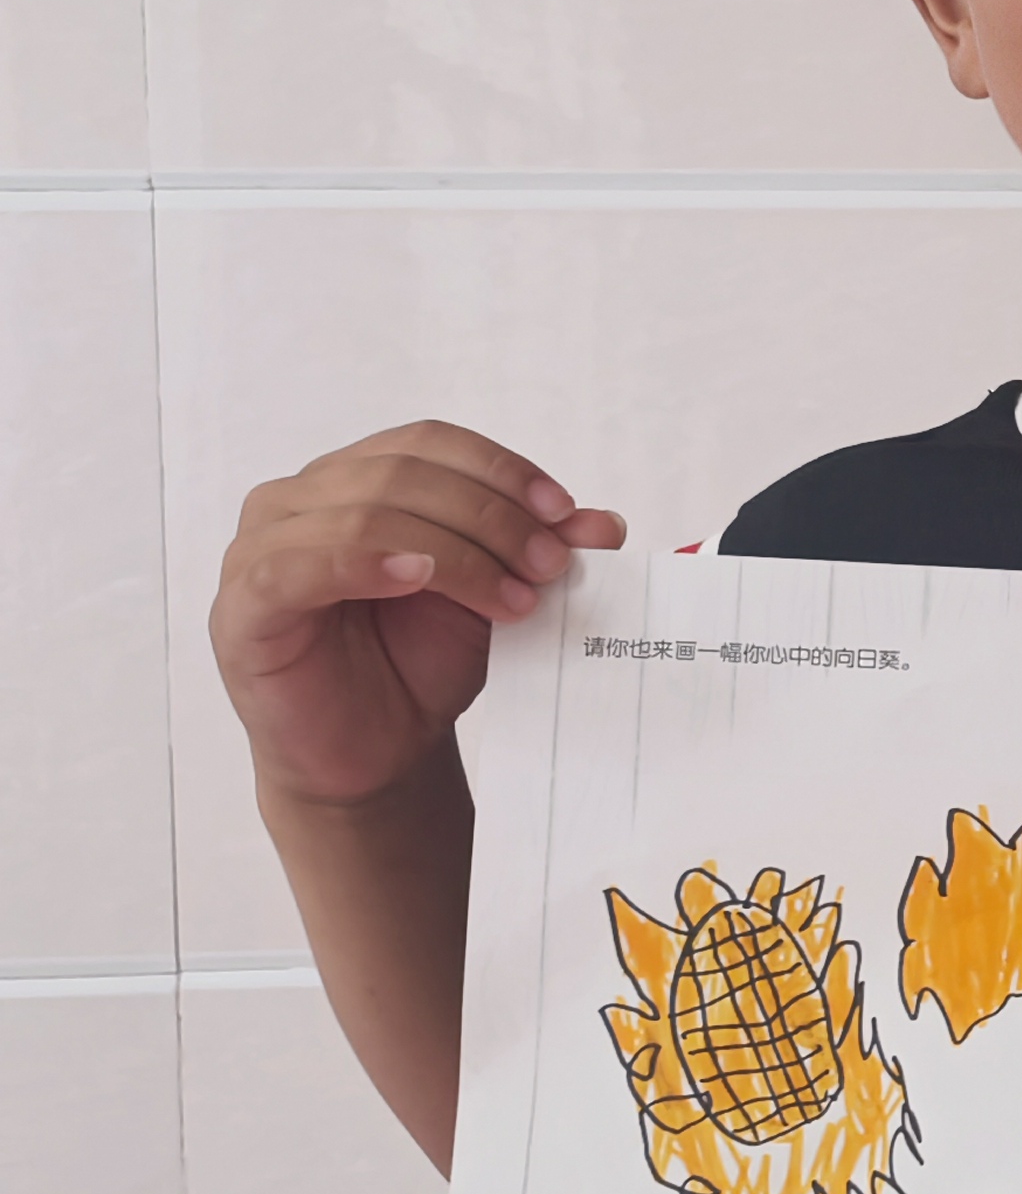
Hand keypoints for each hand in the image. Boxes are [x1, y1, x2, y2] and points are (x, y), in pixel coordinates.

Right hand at [212, 423, 623, 808]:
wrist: (376, 751)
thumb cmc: (418, 664)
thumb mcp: (493, 595)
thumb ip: (539, 551)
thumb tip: (606, 523)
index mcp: (356, 479)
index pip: (428, 442)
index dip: (500, 469)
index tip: (565, 511)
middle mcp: (301, 500)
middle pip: (403, 473)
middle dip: (491, 516)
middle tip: (549, 565)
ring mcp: (261, 547)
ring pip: (364, 514)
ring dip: (454, 550)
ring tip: (512, 597)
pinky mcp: (243, 604)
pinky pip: (299, 565)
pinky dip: (367, 562)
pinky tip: (419, 578)